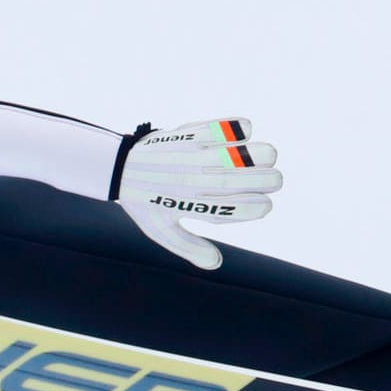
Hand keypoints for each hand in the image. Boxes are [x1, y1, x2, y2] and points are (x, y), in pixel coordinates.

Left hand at [114, 118, 281, 269]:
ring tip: (254, 157)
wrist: (119, 167)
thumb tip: (216, 264)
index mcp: (198, 207)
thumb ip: (190, 248)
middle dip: (272, 180)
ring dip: (263, 155)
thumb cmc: (144, 203)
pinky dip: (242, 130)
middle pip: (266, 179)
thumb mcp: (163, 232)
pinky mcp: (194, 133)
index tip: (256, 202)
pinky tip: (235, 137)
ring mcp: (200, 157)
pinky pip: (235, 127)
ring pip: (257, 152)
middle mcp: (203, 182)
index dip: (262, 206)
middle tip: (261, 178)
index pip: (253, 208)